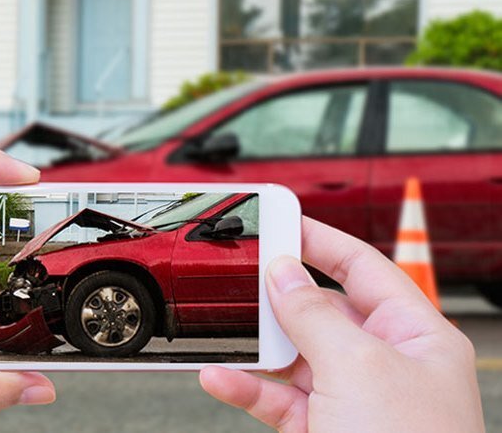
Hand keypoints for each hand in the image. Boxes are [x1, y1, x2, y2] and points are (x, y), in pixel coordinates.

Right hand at [200, 217, 483, 432]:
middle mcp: (384, 363)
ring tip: (225, 330)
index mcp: (414, 335)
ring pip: (294, 355)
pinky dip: (247, 388)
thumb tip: (281, 272)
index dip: (321, 241)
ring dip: (257, 347)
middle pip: (322, 310)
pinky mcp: (322, 428)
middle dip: (280, 297)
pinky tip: (221, 378)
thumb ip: (312, 314)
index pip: (363, 268)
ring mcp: (351, 397)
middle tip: (242, 276)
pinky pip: (278, 398)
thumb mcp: (357, 367)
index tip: (282, 223)